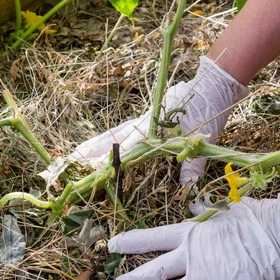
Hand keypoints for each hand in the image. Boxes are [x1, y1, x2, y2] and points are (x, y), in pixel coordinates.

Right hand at [68, 56, 247, 212]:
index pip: (123, 149)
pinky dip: (105, 139)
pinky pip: (119, 131)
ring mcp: (141, 121)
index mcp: (151, 130)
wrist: (211, 83)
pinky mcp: (144, 119)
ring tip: (74, 157)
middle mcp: (141, 125)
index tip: (89, 171)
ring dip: (91, 146)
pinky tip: (98, 146)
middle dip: (87, 153)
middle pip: (109, 140)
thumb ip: (192, 168)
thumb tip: (191, 196)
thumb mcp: (202, 142)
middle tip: (68, 164)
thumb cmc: (207, 110)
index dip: (106, 162)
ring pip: (110, 135)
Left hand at [106, 193, 279, 279]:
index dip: (128, 243)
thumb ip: (202, 210)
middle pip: (152, 272)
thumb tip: (192, 205)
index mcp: (188, 234)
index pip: (150, 238)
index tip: (110, 246)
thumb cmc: (254, 216)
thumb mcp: (222, 209)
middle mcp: (191, 258)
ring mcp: (206, 278)